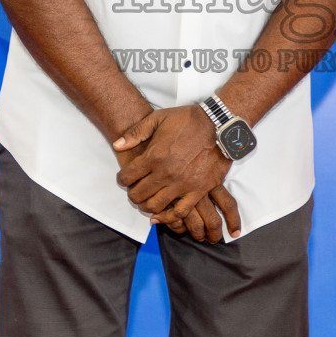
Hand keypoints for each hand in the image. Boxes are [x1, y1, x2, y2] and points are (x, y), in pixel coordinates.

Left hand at [112, 106, 240, 235]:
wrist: (218, 125)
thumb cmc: (188, 120)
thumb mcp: (158, 118)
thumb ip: (135, 132)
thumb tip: (117, 145)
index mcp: (154, 156)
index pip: (127, 176)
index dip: (122, 179)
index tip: (124, 178)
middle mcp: (165, 173)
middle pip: (138, 194)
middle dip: (132, 194)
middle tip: (135, 191)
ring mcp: (181, 184)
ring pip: (155, 206)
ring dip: (146, 206)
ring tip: (146, 201)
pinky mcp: (197, 191)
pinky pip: (179, 212)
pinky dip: (167, 218)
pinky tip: (160, 217)